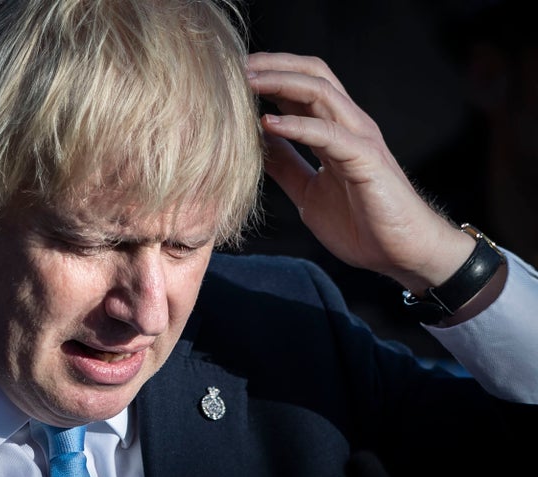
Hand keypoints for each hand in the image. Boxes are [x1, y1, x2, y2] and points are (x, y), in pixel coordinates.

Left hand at [246, 52, 474, 292]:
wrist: (402, 254)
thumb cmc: (362, 225)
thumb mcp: (308, 193)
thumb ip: (286, 167)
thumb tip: (258, 146)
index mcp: (335, 131)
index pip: (301, 87)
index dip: (269, 76)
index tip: (231, 77)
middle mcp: (349, 126)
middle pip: (312, 75)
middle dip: (273, 65)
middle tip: (236, 66)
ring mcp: (360, 139)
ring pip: (320, 92)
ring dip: (281, 83)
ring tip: (247, 82)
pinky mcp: (366, 160)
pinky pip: (328, 134)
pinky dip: (297, 126)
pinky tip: (268, 124)